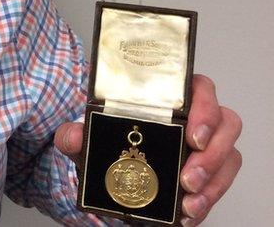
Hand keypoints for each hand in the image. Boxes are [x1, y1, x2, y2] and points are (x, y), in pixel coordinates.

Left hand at [55, 74, 241, 224]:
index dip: (205, 107)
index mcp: (170, 98)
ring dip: (213, 182)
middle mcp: (195, 119)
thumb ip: (75, 135)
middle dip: (212, 153)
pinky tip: (189, 214)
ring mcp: (207, 147)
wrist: (111, 177)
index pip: (199, 89)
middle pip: (226, 124)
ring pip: (229, 157)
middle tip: (188, 178)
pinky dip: (208, 201)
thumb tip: (74, 136)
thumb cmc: (109, 145)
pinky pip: (221, 184)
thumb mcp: (87, 139)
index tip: (192, 134)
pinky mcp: (209, 174)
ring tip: (189, 200)